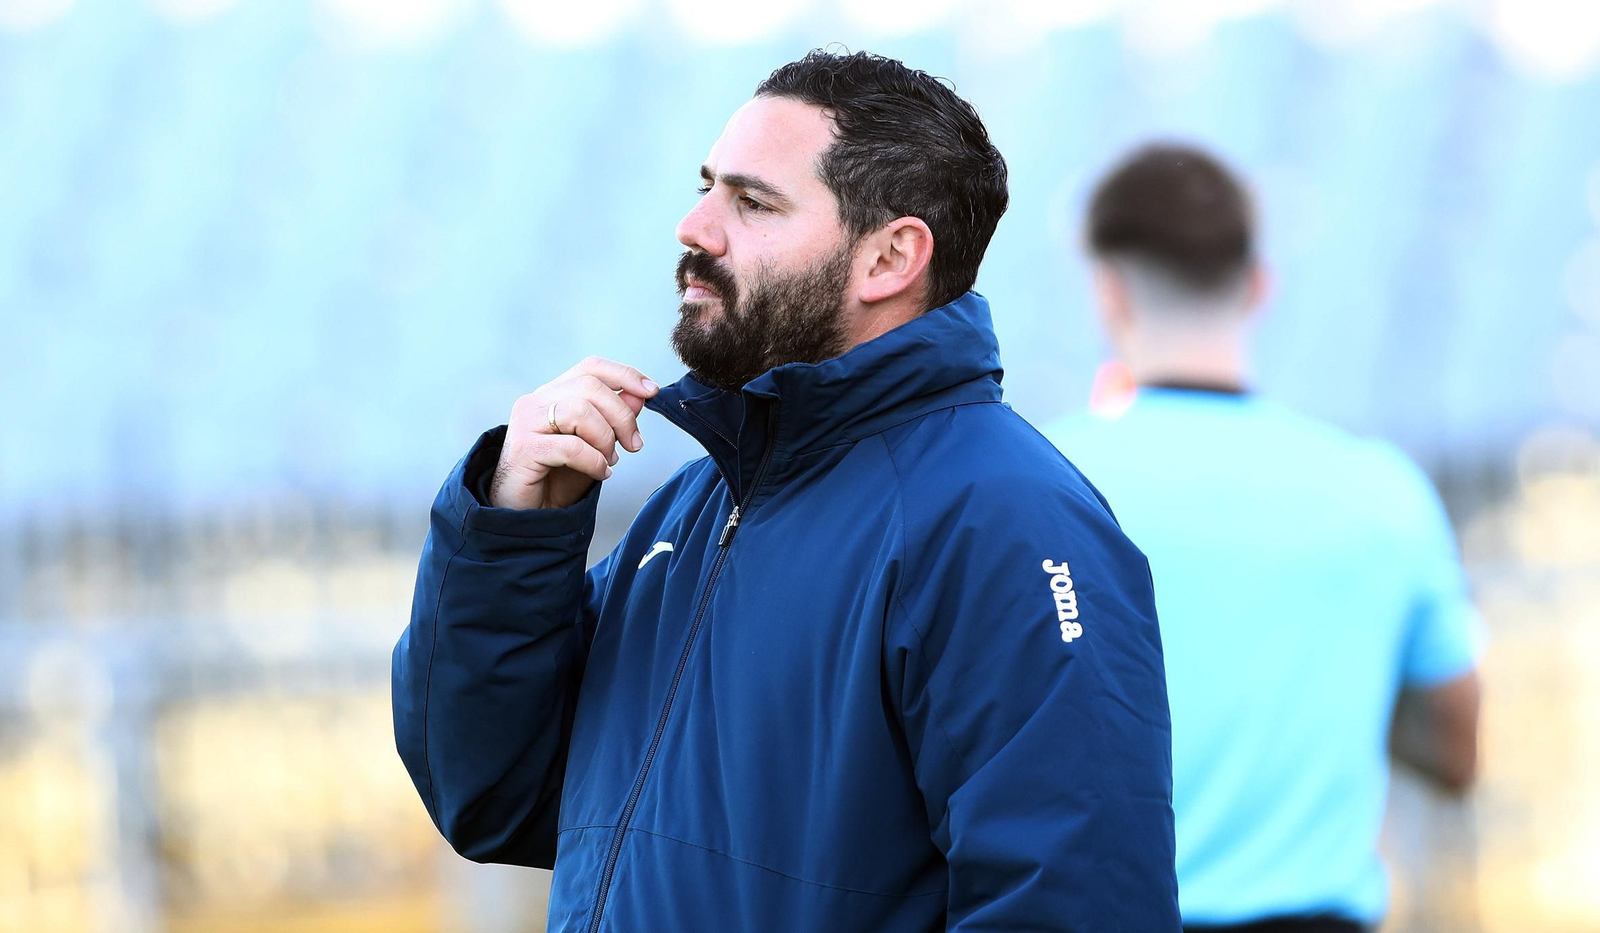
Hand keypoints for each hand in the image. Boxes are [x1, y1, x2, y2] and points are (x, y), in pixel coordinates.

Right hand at [488, 357, 658, 509]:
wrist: (526, 513)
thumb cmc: (558, 478)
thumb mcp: (595, 445)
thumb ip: (614, 419)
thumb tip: (639, 396)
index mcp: (553, 394)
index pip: (591, 368)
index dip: (625, 375)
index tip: (651, 391)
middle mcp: (536, 401)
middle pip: (590, 386)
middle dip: (622, 415)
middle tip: (634, 444)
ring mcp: (526, 422)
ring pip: (579, 411)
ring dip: (605, 439)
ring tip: (609, 460)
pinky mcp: (524, 448)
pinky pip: (571, 446)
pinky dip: (594, 461)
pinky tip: (600, 473)